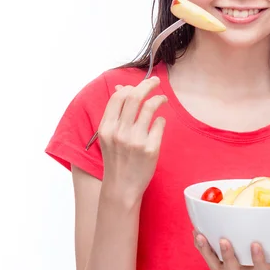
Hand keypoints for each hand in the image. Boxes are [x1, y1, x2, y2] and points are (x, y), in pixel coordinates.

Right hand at [97, 76, 167, 197]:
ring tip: (163, 99)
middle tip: (156, 82)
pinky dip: (161, 119)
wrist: (121, 187)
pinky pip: (160, 124)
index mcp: (106, 128)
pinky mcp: (150, 149)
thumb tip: (122, 88)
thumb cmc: (116, 159)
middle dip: (147, 85)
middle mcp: (119, 132)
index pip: (118, 97)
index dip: (131, 86)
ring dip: (158, 99)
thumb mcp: (109, 136)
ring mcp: (135, 141)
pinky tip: (160, 121)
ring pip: (150, 107)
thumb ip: (114, 113)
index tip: (141, 84)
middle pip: (135, 97)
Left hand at [193, 227, 269, 269]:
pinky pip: (209, 254)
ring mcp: (235, 262)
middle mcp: (248, 268)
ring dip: (206, 252)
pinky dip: (201, 244)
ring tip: (200, 235)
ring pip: (216, 266)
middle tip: (225, 240)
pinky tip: (197, 229)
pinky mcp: (224, 254)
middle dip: (227, 257)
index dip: (258, 260)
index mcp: (267, 267)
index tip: (256, 244)